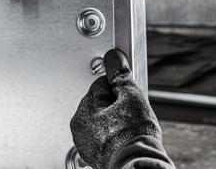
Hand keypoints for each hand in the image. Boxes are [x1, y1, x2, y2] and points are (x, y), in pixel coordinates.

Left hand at [70, 49, 163, 168]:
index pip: (101, 85)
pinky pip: (102, 136)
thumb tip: (113, 57)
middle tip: (130, 116)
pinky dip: (112, 136)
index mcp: (83, 110)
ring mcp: (84, 143)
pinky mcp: (92, 155)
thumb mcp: (131, 96)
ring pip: (101, 120)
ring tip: (128, 129)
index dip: (119, 89)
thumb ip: (120, 75)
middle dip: (116, 106)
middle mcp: (78, 127)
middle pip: (100, 103)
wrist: (137, 165)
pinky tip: (123, 140)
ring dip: (114, 121)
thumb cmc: (133, 135)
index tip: (128, 99)